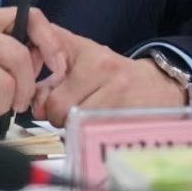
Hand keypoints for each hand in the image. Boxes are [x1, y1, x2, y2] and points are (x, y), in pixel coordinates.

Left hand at [31, 27, 185, 126]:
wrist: (158, 85)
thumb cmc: (112, 70)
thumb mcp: (81, 50)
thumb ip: (49, 54)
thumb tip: (32, 90)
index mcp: (93, 61)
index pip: (53, 95)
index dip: (47, 102)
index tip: (52, 100)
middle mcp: (109, 79)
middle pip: (62, 114)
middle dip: (59, 117)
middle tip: (70, 111)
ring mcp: (123, 103)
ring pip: (78, 128)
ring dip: (76, 129)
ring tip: (85, 118)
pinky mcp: (133, 124)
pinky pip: (98, 140)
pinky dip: (93, 138)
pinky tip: (98, 127)